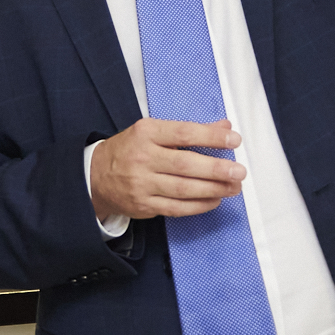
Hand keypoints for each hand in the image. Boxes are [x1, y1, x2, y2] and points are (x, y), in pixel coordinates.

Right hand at [89, 117, 246, 223]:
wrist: (95, 176)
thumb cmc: (130, 150)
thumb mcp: (153, 131)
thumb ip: (189, 130)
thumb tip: (224, 127)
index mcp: (146, 133)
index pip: (184, 133)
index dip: (211, 137)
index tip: (233, 139)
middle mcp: (143, 158)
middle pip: (186, 165)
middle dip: (217, 169)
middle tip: (239, 171)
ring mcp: (142, 184)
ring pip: (184, 189)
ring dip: (213, 189)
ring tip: (233, 187)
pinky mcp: (144, 205)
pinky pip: (177, 207)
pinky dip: (199, 205)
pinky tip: (215, 200)